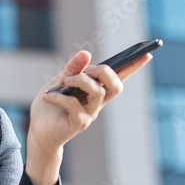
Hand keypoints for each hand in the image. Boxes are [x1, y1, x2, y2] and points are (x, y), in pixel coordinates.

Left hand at [28, 49, 152, 154]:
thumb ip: (72, 69)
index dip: (133, 67)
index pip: (118, 77)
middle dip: (105, 71)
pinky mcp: (78, 123)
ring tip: (65, 81)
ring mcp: (90, 114)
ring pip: (98, 93)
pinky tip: (47, 95)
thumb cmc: (50, 107)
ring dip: (81, 80)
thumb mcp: (59, 82)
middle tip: (87, 69)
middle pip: (115, 86)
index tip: (146, 54)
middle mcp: (97, 103)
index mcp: (95, 91)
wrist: (37, 131)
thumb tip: (86, 53)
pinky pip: (74, 105)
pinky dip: (60, 96)